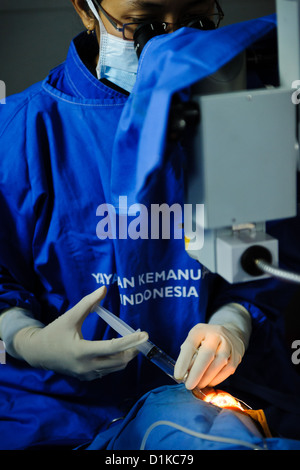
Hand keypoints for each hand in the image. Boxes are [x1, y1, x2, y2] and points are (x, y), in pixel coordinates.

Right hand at [13, 287, 147, 380]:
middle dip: (132, 349)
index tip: (145, 335)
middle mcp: (86, 366)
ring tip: (130, 342)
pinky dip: (115, 360)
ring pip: (115, 368)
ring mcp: (87, 374)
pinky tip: (115, 349)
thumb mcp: (70, 316)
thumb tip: (104, 288)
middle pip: (119, 361)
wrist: (38, 353)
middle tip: (140, 337)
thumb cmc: (55, 332)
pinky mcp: (87, 378)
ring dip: (125, 355)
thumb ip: (88, 302)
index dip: (131, 340)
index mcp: (82, 351)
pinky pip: (108, 370)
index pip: (113, 348)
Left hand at [174, 304, 250, 389]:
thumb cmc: (206, 339)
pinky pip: (228, 369)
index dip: (183, 361)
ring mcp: (229, 343)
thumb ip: (189, 354)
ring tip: (198, 385)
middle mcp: (216, 334)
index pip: (190, 345)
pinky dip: (218, 378)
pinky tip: (210, 382)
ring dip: (208, 377)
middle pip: (207, 353)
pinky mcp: (237, 354)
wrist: (230, 333)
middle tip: (189, 386)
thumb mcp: (194, 340)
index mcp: (201, 330)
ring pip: (220, 362)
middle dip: (197, 372)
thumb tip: (184, 374)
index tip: (178, 375)